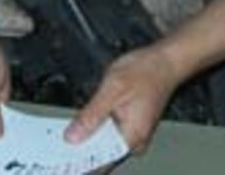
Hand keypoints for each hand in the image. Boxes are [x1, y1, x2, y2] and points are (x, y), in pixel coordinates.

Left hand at [64, 44, 183, 154]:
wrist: (165, 61)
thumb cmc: (146, 70)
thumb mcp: (112, 89)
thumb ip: (91, 115)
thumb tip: (73, 136)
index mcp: (132, 137)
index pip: (101, 162)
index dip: (79, 161)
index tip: (61, 158)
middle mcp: (135, 141)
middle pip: (101, 155)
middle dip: (80, 149)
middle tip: (59, 142)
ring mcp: (133, 135)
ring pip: (103, 145)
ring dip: (86, 139)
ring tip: (67, 133)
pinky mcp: (130, 127)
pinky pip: (108, 136)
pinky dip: (94, 131)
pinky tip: (81, 125)